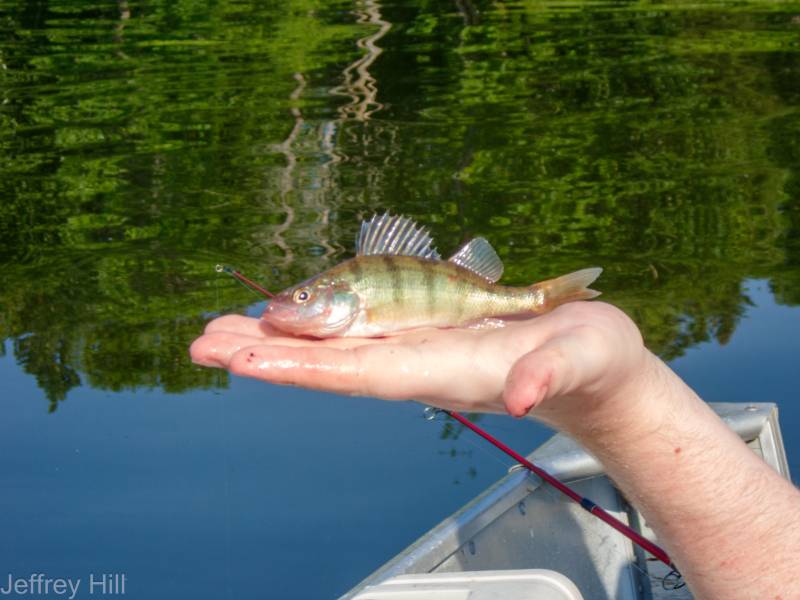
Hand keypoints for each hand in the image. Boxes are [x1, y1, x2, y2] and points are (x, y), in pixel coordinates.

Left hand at [190, 301, 665, 436]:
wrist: (591, 368)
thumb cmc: (590, 360)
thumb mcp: (581, 357)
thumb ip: (550, 373)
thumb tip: (520, 395)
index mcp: (448, 371)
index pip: (363, 372)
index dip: (305, 366)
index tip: (246, 360)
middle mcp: (420, 364)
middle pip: (331, 364)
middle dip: (267, 356)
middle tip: (202, 345)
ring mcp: (418, 349)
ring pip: (336, 347)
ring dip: (276, 341)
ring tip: (218, 333)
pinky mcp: (423, 333)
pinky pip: (357, 328)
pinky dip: (312, 325)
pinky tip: (282, 318)